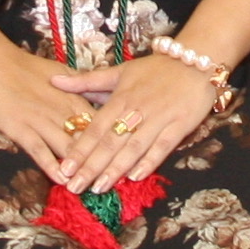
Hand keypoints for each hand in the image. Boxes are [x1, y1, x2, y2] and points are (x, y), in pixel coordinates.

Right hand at [0, 33, 107, 188]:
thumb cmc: (24, 66)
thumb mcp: (59, 72)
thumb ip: (79, 87)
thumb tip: (99, 97)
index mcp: (74, 97)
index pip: (100, 124)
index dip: (112, 142)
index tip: (124, 160)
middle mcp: (61, 110)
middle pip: (88, 140)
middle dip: (100, 161)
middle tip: (114, 182)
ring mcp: (41, 121)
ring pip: (67, 148)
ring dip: (80, 169)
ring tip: (92, 187)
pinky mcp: (20, 128)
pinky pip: (40, 150)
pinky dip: (52, 166)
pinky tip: (62, 180)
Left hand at [44, 51, 222, 192]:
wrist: (195, 60)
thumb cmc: (154, 69)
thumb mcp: (119, 72)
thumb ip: (87, 81)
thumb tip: (54, 81)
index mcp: (120, 98)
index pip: (95, 128)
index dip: (80, 149)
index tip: (65, 169)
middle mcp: (136, 109)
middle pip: (111, 141)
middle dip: (92, 166)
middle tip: (75, 187)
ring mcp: (159, 118)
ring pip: (133, 147)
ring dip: (116, 168)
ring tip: (99, 187)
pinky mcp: (180, 125)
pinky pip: (163, 146)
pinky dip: (150, 161)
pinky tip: (136, 177)